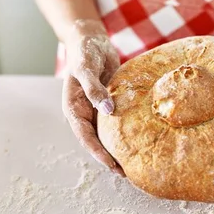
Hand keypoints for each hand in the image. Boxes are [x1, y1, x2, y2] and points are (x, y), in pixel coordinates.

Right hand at [62, 19, 123, 175]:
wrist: (90, 40)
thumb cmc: (85, 51)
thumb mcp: (86, 68)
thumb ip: (94, 89)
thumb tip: (107, 111)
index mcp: (74, 108)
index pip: (85, 137)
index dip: (98, 153)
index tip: (112, 165)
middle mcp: (84, 113)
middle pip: (96, 142)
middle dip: (109, 158)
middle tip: (126, 173)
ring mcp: (96, 110)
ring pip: (106, 135)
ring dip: (117, 149)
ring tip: (133, 164)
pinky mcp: (108, 105)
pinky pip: (116, 123)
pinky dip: (125, 134)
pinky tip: (139, 141)